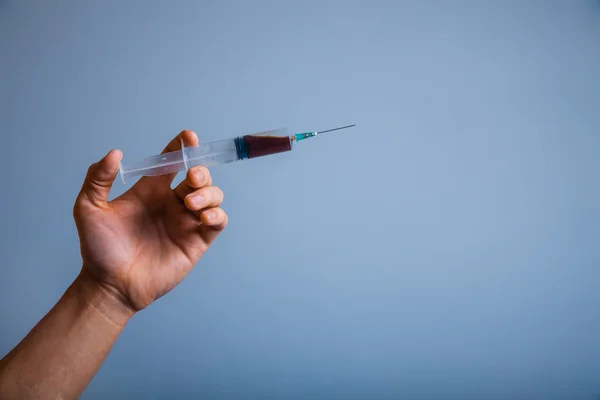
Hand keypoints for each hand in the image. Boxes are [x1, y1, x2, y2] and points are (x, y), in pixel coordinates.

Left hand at [73, 130, 226, 315]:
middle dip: (201, 170)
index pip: (171, 162)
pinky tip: (202, 217)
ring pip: (212, 195)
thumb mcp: (88, 208)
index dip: (182, 147)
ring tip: (190, 204)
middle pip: (199, 176)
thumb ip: (97, 179)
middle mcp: (171, 203)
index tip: (188, 136)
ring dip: (208, 193)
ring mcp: (186, 222)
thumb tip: (114, 153)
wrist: (110, 285)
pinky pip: (218, 221)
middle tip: (191, 176)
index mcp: (151, 191)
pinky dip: (217, 214)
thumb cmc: (98, 249)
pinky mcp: (197, 242)